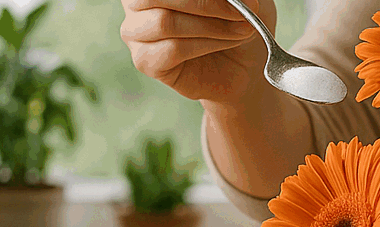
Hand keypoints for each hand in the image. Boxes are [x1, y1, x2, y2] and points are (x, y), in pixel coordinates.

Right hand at [120, 0, 275, 104]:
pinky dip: (206, 45)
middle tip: (242, 12)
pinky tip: (227, 44)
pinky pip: (172, 50)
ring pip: (164, 22)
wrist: (243, 67)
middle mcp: (138, 1)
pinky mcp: (145, 60)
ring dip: (211, 26)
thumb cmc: (237, 21)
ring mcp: (136, 31)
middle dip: (204, 3)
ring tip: (242, 30)